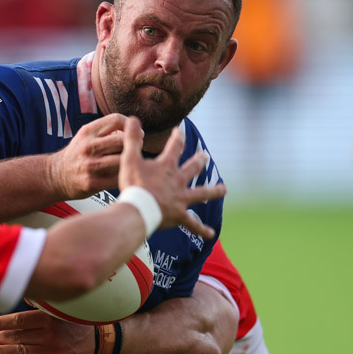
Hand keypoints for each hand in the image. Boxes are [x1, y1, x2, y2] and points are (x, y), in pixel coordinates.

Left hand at [0, 309, 93, 353]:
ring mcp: (51, 351)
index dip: (1, 323)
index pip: (20, 321)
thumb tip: (22, 292)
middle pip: (18, 336)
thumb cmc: (70, 322)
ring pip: (21, 350)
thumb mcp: (60, 308)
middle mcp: (50, 334)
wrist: (94, 343)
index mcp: (49, 318)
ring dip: (1, 351)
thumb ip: (40, 304)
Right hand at [46, 114, 128, 198]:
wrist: (57, 176)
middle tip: (136, 148)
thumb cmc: (78, 155)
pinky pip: (118, 177)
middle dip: (134, 143)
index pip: (115, 120)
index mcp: (87, 132)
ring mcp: (90, 166)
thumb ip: (106, 131)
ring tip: (130, 161)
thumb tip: (133, 130)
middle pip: (122, 140)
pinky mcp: (93, 183)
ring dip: (130, 160)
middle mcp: (87, 147)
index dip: (129, 125)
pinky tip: (123, 174)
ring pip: (122, 159)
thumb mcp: (86, 137)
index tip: (134, 132)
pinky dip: (124, 174)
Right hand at [118, 118, 224, 238]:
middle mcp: (177, 181)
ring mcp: (180, 198)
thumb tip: (132, 119)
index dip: (177, 138)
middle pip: (192, 168)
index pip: (175, 147)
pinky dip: (201, 229)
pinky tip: (211, 234)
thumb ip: (132, 139)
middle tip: (205, 156)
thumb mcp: (129, 159)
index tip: (180, 131)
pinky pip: (192, 224)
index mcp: (166, 166)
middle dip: (199, 161)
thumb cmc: (133, 185)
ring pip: (200, 193)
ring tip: (223, 189)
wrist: (138, 210)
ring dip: (212, 191)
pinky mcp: (178, 215)